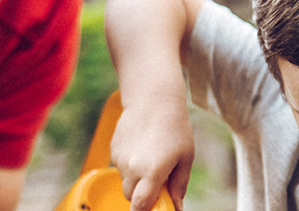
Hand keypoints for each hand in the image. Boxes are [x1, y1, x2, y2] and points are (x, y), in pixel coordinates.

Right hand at [109, 94, 193, 210]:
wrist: (153, 100)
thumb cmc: (175, 128)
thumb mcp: (185, 158)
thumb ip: (179, 186)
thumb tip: (176, 207)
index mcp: (152, 172)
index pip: (140, 206)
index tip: (154, 208)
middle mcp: (132, 168)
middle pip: (131, 197)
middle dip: (143, 196)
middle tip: (158, 182)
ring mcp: (120, 159)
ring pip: (126, 181)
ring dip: (136, 179)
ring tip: (151, 158)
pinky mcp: (113, 149)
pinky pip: (120, 167)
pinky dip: (130, 166)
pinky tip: (142, 148)